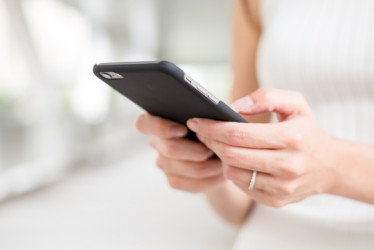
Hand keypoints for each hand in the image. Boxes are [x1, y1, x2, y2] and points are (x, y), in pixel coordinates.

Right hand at [136, 113, 224, 192]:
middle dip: (199, 150)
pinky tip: (222, 173)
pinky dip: (212, 179)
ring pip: (190, 168)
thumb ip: (208, 113)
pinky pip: (194, 184)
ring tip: (226, 160)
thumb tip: (217, 115)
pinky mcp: (174, 181)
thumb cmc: (211, 128)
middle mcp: (157, 143)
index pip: (144, 123)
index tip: (182, 129)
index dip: (160, 127)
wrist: (216, 155)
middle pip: (172, 149)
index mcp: (158, 121)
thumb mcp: (210, 115)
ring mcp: (164, 164)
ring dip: (212, 165)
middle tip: (216, 148)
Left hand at [187, 88, 334, 206]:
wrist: (329, 165)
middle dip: (210, 141)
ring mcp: (282, 187)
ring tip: (218, 144)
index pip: (238, 134)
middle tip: (202, 131)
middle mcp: (288, 165)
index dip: (212, 127)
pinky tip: (233, 159)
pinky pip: (241, 186)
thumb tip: (233, 106)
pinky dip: (232, 171)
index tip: (197, 121)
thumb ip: (265, 97)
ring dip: (219, 157)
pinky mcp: (276, 200)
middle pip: (231, 154)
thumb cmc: (306, 131)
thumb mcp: (295, 104)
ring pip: (232, 172)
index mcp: (292, 138)